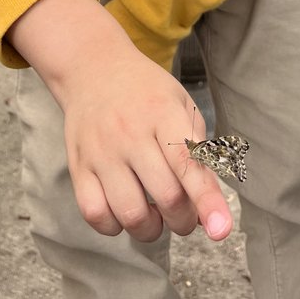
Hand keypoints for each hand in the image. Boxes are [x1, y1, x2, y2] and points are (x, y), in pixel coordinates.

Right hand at [7, 0, 232, 242]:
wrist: (93, 68)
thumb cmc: (146, 93)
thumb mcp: (181, 106)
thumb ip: (199, 154)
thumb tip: (210, 211)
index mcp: (163, 113)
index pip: (188, 163)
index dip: (207, 201)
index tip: (221, 230)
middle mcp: (130, 132)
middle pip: (166, 197)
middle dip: (184, 220)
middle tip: (185, 215)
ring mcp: (101, 151)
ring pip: (130, 214)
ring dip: (152, 229)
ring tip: (156, 217)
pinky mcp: (78, 166)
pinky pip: (95, 215)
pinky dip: (114, 227)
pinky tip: (123, 213)